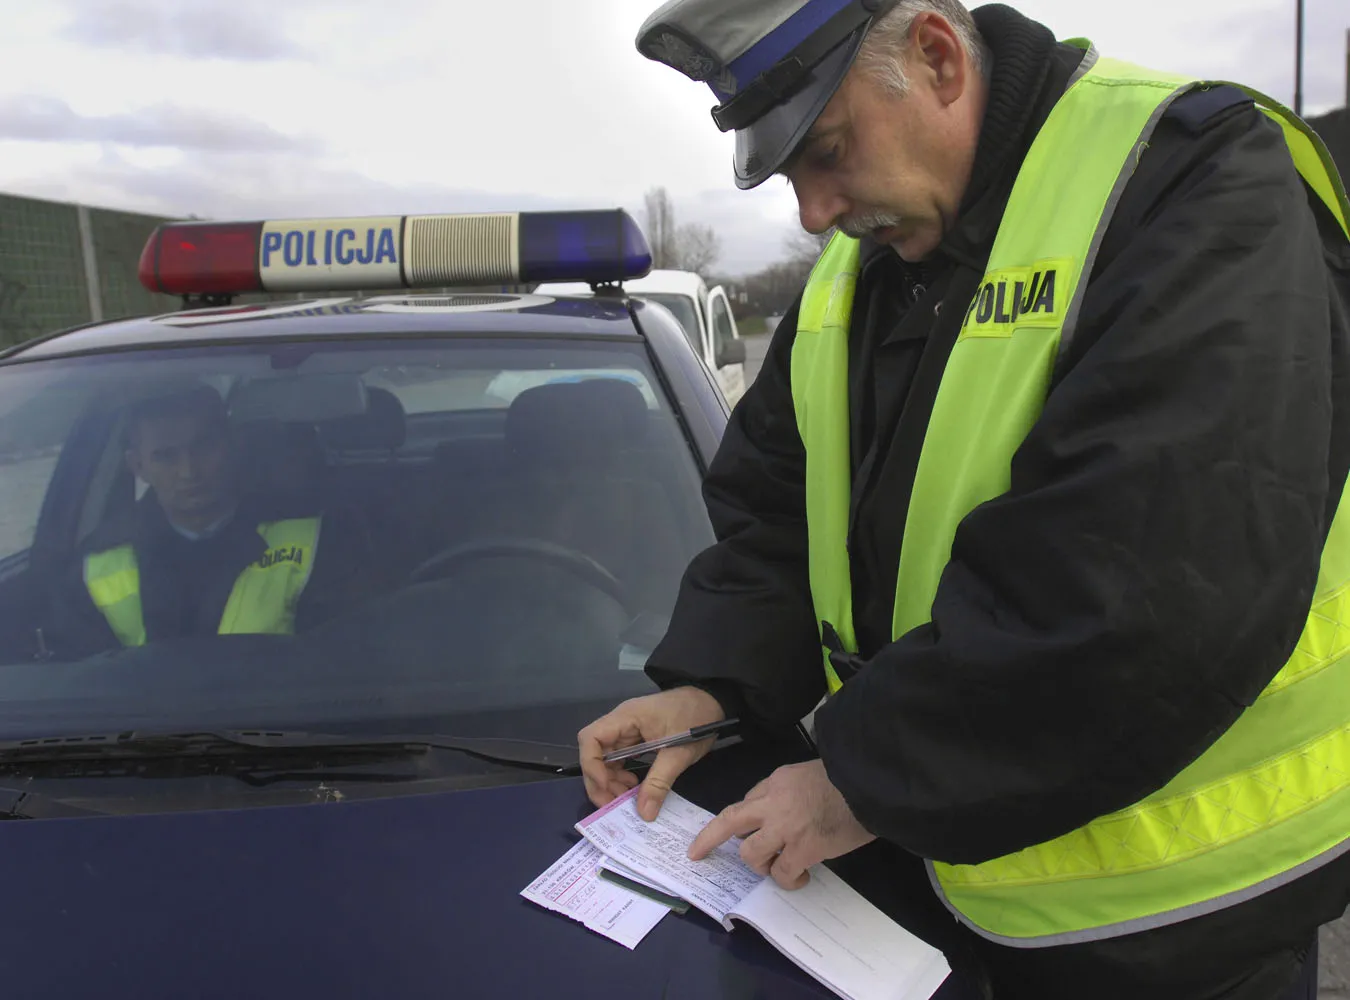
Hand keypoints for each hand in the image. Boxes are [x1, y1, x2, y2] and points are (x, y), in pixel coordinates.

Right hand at [577, 687, 724, 820]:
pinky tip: (633, 788)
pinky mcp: (635, 738)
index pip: (590, 739)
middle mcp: (620, 723)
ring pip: (605, 758)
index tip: (607, 787)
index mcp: (625, 717)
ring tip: (625, 798)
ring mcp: (627, 730)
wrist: (713, 700)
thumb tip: (644, 814)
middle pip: (594, 752)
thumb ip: (659, 782)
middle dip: (599, 780)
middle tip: (612, 804)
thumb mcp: (679, 753)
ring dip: (610, 781)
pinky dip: (621, 775)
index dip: (592, 765)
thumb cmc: (696, 718)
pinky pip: (619, 759)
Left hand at [687, 759, 874, 889]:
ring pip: (751, 854)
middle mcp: (772, 803)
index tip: (720, 832)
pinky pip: (782, 872)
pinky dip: (789, 879)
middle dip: (708, 839)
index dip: (737, 822)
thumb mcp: (807, 774)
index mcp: (776, 782)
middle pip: (730, 821)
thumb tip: (777, 816)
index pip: (746, 803)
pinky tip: (801, 877)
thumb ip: (787, 793)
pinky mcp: (802, 848)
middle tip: (698, 854)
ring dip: (761, 865)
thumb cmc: (845, 779)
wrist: (868, 785)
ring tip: (779, 868)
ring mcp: (785, 827)